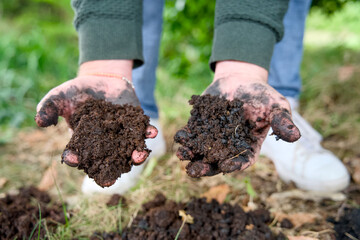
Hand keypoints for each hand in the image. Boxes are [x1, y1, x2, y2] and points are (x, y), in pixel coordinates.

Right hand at [35, 60, 157, 175]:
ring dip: (135, 156)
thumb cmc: (79, 91)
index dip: (75, 159)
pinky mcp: (136, 126)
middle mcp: (104, 145)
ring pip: (129, 152)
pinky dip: (148, 134)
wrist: (103, 79)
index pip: (78, 155)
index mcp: (84, 142)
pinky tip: (152, 133)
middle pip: (107, 162)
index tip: (73, 159)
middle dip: (109, 172)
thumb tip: (39, 122)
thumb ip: (49, 107)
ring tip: (138, 156)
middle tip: (109, 181)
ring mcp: (122, 136)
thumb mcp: (60, 96)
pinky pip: (143, 133)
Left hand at [177, 61, 300, 176]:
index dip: (234, 165)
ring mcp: (212, 137)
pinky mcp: (200, 126)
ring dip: (191, 155)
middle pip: (216, 162)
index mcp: (248, 146)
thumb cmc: (261, 94)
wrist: (240, 78)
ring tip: (182, 155)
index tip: (225, 167)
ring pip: (200, 151)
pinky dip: (185, 137)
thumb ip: (282, 121)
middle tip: (194, 171)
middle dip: (205, 167)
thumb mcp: (276, 106)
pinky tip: (180, 137)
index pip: (241, 160)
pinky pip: (191, 135)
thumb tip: (296, 136)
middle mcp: (228, 146)